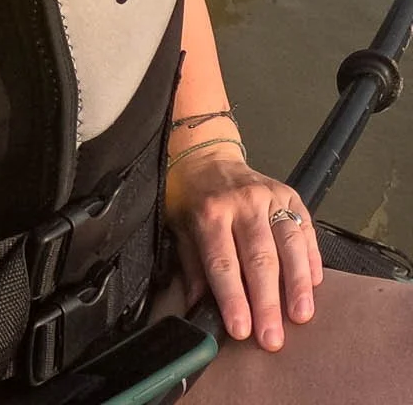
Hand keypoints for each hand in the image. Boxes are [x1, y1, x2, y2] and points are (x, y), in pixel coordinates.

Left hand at [166, 145, 321, 350]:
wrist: (205, 156)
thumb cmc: (190, 196)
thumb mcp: (179, 225)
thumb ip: (193, 266)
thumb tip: (198, 307)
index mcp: (209, 212)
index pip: (222, 262)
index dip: (233, 298)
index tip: (241, 331)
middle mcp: (241, 203)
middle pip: (259, 259)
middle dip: (267, 303)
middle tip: (273, 339)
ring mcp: (269, 197)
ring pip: (289, 245)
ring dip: (297, 285)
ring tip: (301, 316)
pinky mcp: (290, 195)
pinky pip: (306, 230)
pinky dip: (312, 259)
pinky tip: (315, 284)